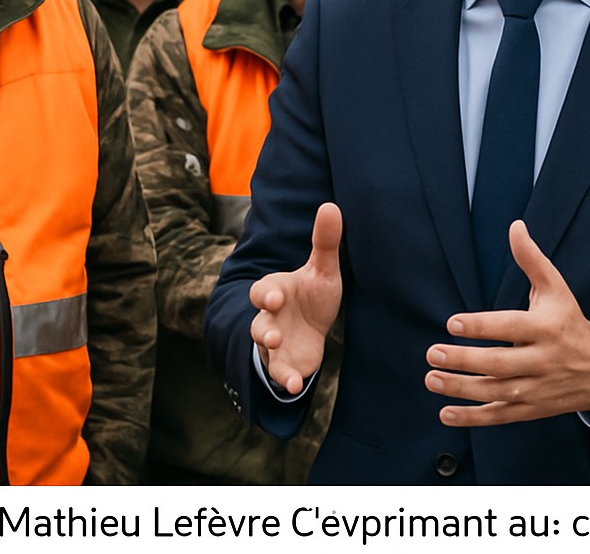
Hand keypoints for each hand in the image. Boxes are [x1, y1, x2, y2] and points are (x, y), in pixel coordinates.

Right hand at [249, 202, 342, 394]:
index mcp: (275, 291)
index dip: (266, 294)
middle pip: (258, 323)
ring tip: (277, 349)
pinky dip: (285, 379)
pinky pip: (279, 373)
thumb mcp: (322, 270)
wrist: (313, 327)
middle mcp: (269, 318)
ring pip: (264, 348)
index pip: (262, 291)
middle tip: (271, 331)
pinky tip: (295, 384)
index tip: (275, 297)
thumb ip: (325, 242)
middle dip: (262, 327)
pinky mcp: (284, 364)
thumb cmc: (312, 294)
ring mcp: (274, 343)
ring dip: (269, 351)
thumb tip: (330, 205)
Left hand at [425, 220, 589, 425]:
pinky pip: (500, 417)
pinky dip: (473, 418)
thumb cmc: (570, 322)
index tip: (452, 322)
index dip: (482, 327)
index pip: (510, 328)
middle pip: (500, 365)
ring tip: (431, 378)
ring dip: (462, 388)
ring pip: (497, 392)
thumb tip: (515, 226)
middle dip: (465, 360)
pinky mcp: (532, 410)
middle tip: (432, 353)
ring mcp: (537, 389)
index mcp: (546, 329)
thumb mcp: (556, 288)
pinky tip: (445, 413)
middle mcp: (543, 361)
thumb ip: (531, 259)